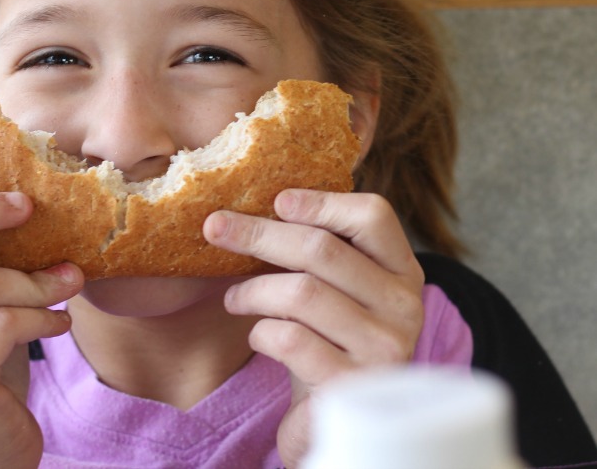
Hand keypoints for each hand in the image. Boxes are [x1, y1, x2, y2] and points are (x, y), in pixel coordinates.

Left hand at [203, 189, 424, 468]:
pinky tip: (258, 334)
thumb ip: (317, 249)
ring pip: (302, 292)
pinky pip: (292, 340)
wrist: (335, 419)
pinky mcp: (353, 386)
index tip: (277, 200)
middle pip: (322, 249)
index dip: (322, 201)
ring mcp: (383, 348)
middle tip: (215, 228)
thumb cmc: (328, 338)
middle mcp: (404, 306)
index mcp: (401, 271)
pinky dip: (262, 331)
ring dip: (253, 290)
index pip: (374, 216)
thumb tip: (253, 202)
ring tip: (234, 297)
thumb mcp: (335, 289)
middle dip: (258, 234)